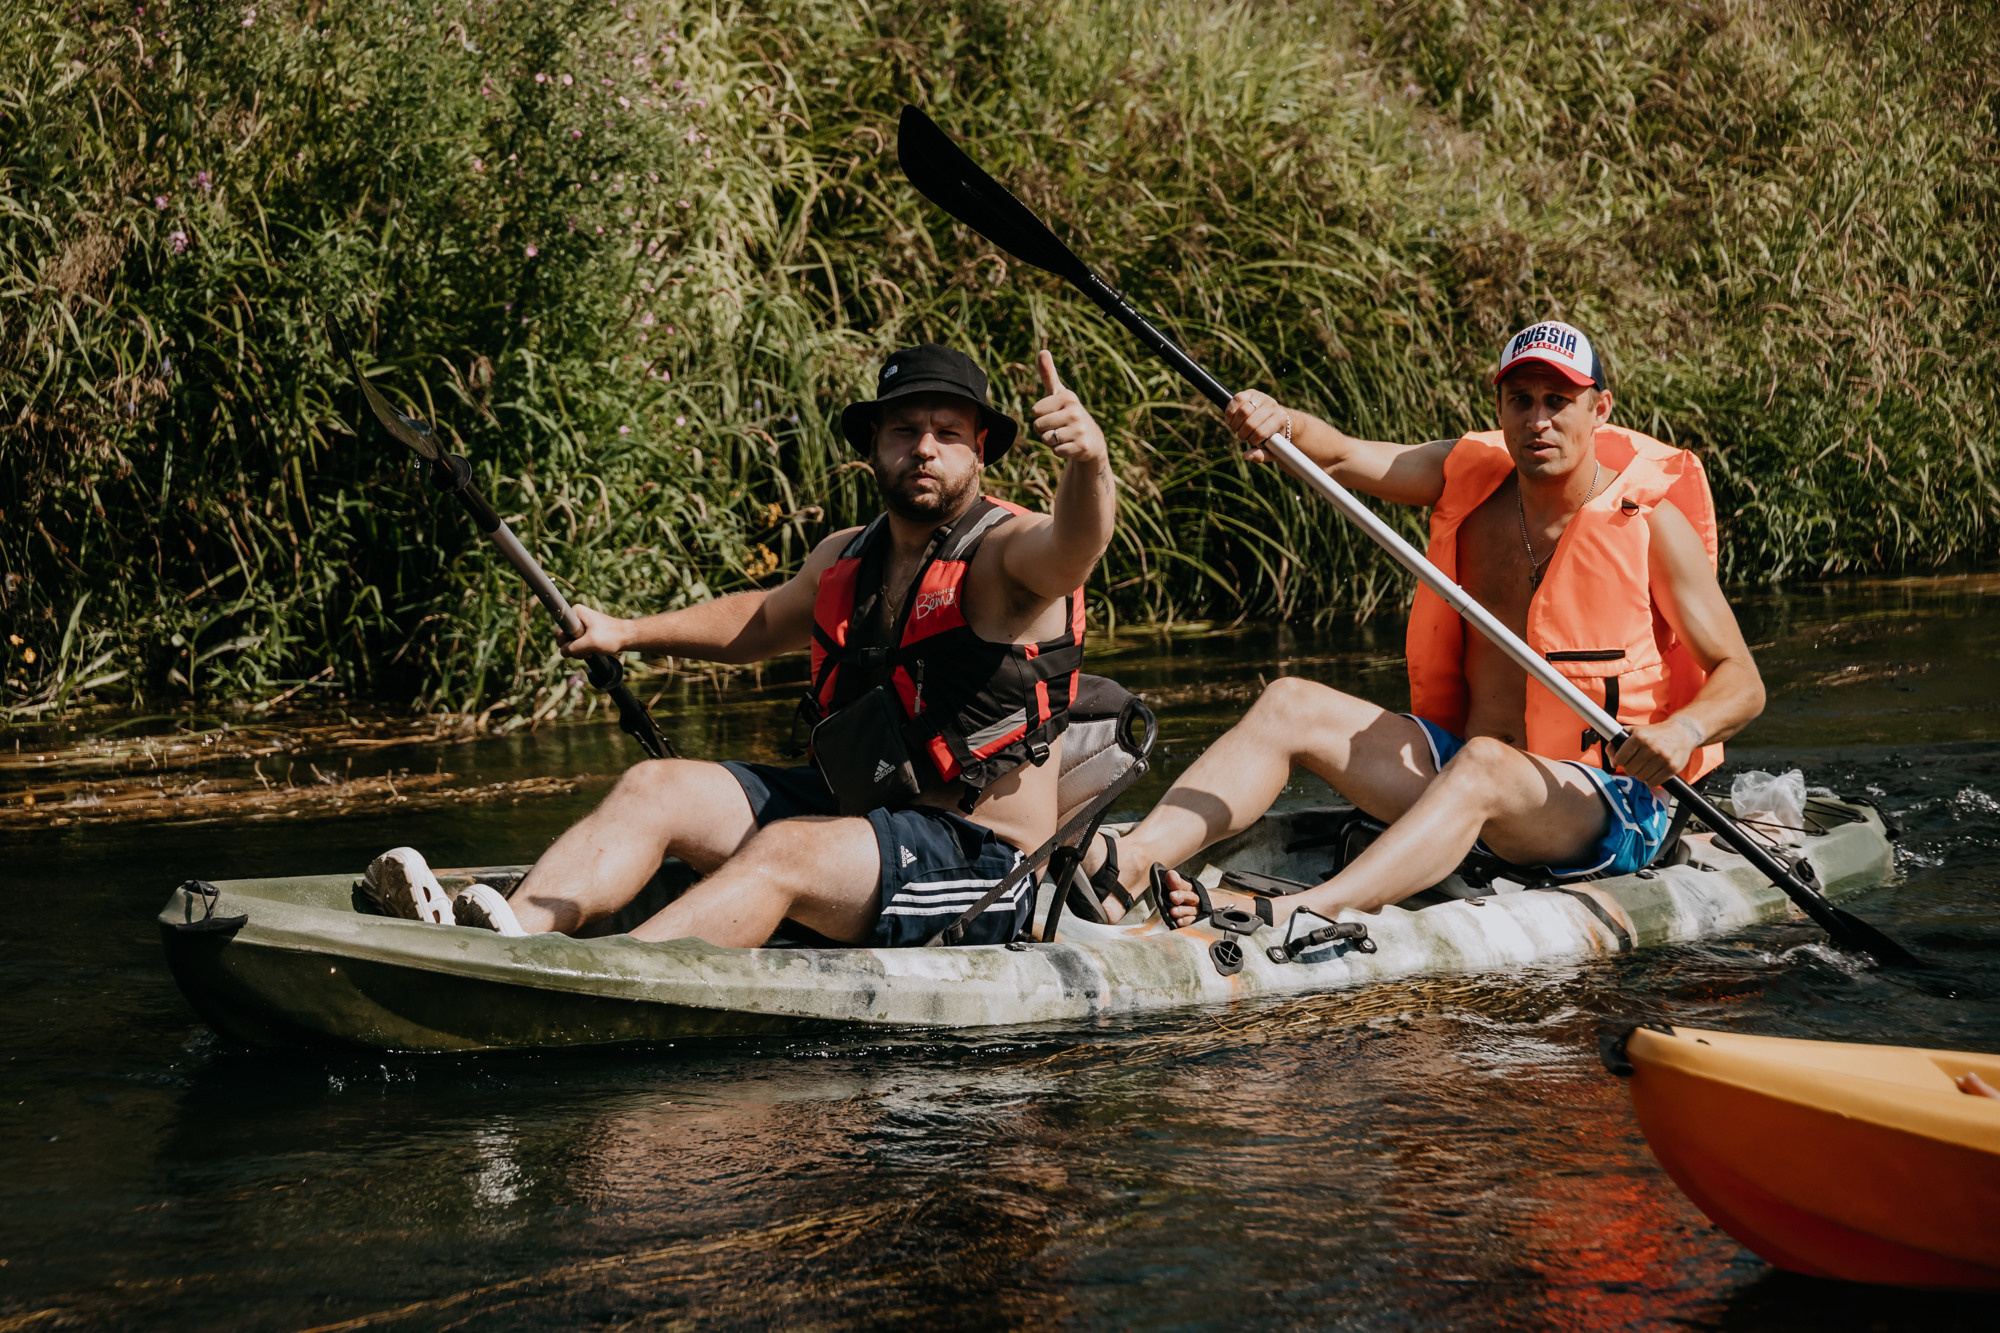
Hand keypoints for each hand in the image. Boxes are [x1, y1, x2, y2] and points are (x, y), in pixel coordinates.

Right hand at [560, 604, 631, 658]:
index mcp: (575, 613)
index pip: (559, 631)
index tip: (580, 643)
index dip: (566, 641)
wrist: (627, 637)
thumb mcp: (590, 643)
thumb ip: (573, 648)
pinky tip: (591, 653)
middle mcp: (575, 617)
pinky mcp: (583, 633)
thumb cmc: (611, 636)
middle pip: (562, 639)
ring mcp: (579, 626)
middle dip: (573, 648)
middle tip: (587, 650)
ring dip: (578, 652)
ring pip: (569, 644)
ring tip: (591, 652)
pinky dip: (581, 651)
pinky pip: (575, 645)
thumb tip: (562, 652)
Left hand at [1029, 350, 1106, 469]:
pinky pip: (1056, 451)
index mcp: (1067, 397)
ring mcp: (1079, 430)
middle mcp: (1075, 411)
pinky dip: (1059, 451)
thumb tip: (1043, 351)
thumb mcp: (1059, 394)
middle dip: (1043, 430)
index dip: (1040, 415)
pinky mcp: (1082, 447)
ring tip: (1063, 436)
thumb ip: (1048, 374)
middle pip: (1038, 426)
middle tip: (1058, 427)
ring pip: (1046, 439)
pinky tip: (1070, 445)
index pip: (1035, 410)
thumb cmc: (1068, 413)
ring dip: (1051, 441)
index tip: (1053, 414)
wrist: (1092, 439)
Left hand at [1160, 868, 1205, 928]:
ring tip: (1173, 911)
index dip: (1177, 881)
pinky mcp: (1199, 920)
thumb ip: (1177, 883)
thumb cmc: (1195, 896)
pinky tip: (1179, 922)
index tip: (1170, 875)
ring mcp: (1198, 910)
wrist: (1216, 906)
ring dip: (1182, 911)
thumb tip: (1169, 874)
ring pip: (1191, 910)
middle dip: (1181, 896)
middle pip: (1190, 896)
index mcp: (1193, 889)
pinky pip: (1193, 921)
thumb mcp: (1188, 888)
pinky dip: (1186, 921)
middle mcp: (1196, 899)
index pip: (1184, 884)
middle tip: (1172, 896)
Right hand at [1223, 389, 1290, 462]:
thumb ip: (1261, 456)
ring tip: (1238, 427)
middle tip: (1244, 436)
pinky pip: (1236, 399)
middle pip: (1250, 423)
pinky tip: (1231, 419)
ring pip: (1242, 411)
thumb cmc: (1274, 437)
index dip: (1252, 441)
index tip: (1253, 442)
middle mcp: (1272, 406)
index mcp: (1280, 420)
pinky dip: (1230, 412)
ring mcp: (1261, 397)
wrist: (1277, 417)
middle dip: (1242, 434)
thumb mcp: (1273, 450)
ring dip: (1235, 424)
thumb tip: (1245, 456)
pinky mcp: (1251, 392)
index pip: (1260, 433)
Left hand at [1610, 715, 1704, 785]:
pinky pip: (1653, 783)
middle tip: (1638, 762)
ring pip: (1641, 778)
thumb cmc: (1653, 733)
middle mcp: (1651, 747)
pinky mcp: (1672, 768)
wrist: (1682, 732)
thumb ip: (1616, 744)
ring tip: (1647, 765)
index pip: (1619, 760)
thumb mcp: (1633, 731)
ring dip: (1641, 774)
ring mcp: (1663, 758)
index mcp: (1639, 737)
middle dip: (1631, 768)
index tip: (1626, 758)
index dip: (1620, 760)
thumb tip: (1612, 764)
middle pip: (1629, 770)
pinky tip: (1654, 771)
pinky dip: (1651, 780)